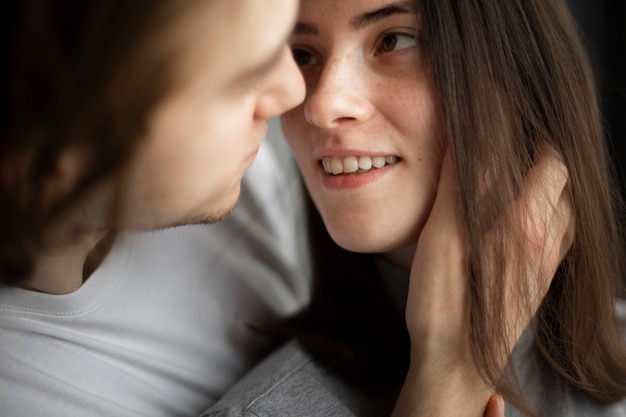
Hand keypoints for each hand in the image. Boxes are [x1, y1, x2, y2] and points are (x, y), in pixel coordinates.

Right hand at [392, 146, 572, 416]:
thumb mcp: (441, 239)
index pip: (535, 153)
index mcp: (520, 221)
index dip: (518, 121)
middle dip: (542, 143)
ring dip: (551, 174)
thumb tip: (465, 137)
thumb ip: (459, 185)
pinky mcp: (544, 277)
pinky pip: (565, 229)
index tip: (501, 99)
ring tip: (525, 161)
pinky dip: (555, 204)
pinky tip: (532, 210)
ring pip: (569, 200)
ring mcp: (548, 258)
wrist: (459, 362)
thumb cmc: (443, 303)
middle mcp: (544, 236)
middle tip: (513, 129)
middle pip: (560, 172)